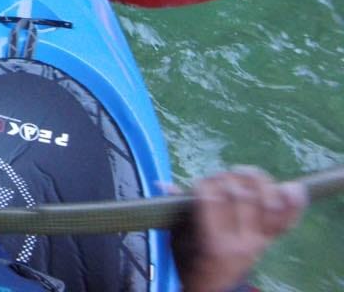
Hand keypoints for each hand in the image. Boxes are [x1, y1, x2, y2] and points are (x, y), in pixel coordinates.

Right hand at [174, 167, 306, 291]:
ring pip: (267, 201)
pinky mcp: (271, 242)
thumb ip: (175, 209)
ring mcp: (260, 241)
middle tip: (221, 179)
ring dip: (257, 182)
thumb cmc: (189, 262)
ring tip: (246, 177)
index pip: (212, 198)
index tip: (199, 185)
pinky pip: (288, 219)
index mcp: (213, 242)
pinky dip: (294, 202)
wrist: (214, 289)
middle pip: (242, 194)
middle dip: (229, 177)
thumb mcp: (176, 238)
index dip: (205, 184)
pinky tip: (293, 186)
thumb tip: (162, 184)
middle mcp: (241, 241)